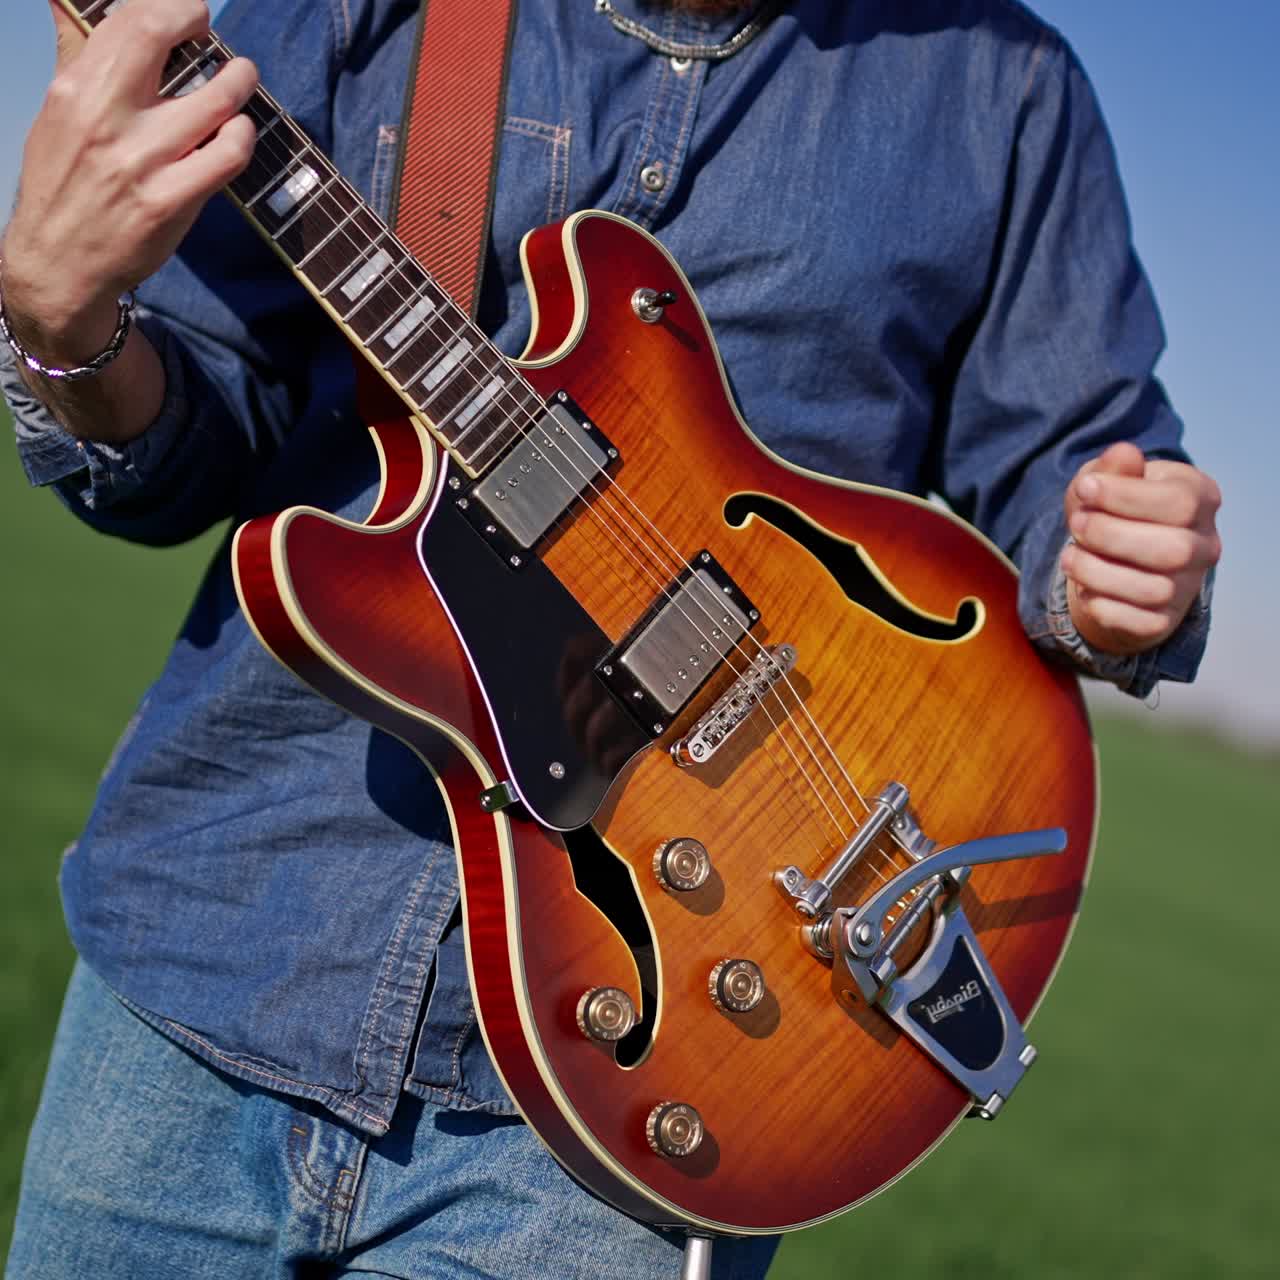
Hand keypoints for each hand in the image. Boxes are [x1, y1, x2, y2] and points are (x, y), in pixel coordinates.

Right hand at [1, 0, 257, 363]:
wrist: (59, 264)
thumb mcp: (57, 115)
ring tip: (242, 81)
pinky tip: (239, 133)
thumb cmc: (64, 185)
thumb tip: (66, 1)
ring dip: (239, 84)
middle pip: (160, 38)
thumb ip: (75, 56)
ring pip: (214, 101)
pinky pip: (227, 156)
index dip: (171, 8)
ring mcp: (141, 162)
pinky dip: (242, 137)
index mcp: (75, 91)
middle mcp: (105, 120)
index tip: (190, 16)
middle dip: (199, 24)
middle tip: (218, 42)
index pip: (128, 21)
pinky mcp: (169, 201)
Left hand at [1060, 442, 1221, 656]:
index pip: (1180, 502)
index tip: (1085, 489)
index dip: (1126, 496)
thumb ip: (1113, 469)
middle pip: (1173, 549)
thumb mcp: (1105, 481)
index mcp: (1201, 499)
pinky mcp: (1163, 621)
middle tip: (1076, 525)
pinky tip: (1084, 587)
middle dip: (1112, 536)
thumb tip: (1124, 453)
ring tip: (1069, 557)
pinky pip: (1136, 621)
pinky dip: (1101, 604)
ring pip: (1154, 589)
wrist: (1112, 561)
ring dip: (1099, 572)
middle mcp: (1204, 545)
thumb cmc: (1111, 511)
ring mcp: (1187, 587)